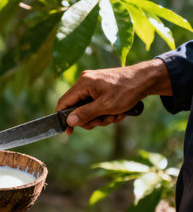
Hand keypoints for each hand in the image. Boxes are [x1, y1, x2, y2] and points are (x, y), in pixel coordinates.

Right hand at [56, 59, 171, 134]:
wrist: (147, 79)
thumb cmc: (127, 90)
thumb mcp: (105, 106)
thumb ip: (85, 114)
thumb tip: (69, 122)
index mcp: (83, 83)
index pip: (64, 102)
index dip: (64, 118)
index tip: (68, 132)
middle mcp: (85, 82)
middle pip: (77, 108)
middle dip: (91, 119)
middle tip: (103, 121)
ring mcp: (93, 85)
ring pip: (88, 108)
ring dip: (101, 117)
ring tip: (115, 115)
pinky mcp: (101, 88)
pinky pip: (97, 104)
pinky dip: (106, 111)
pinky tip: (118, 111)